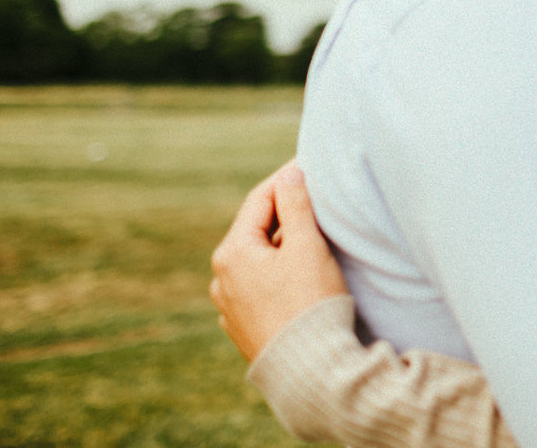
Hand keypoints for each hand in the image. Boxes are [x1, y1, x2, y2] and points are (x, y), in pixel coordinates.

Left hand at [209, 160, 348, 360]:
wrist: (309, 371)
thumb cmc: (310, 303)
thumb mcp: (307, 247)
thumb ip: (296, 205)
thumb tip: (289, 175)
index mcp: (232, 254)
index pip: (260, 200)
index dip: (286, 179)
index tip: (308, 165)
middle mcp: (221, 279)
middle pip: (257, 231)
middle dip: (285, 213)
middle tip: (314, 198)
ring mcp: (229, 307)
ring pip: (257, 261)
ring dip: (281, 246)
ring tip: (311, 239)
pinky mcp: (243, 328)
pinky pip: (258, 288)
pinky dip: (277, 274)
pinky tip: (298, 277)